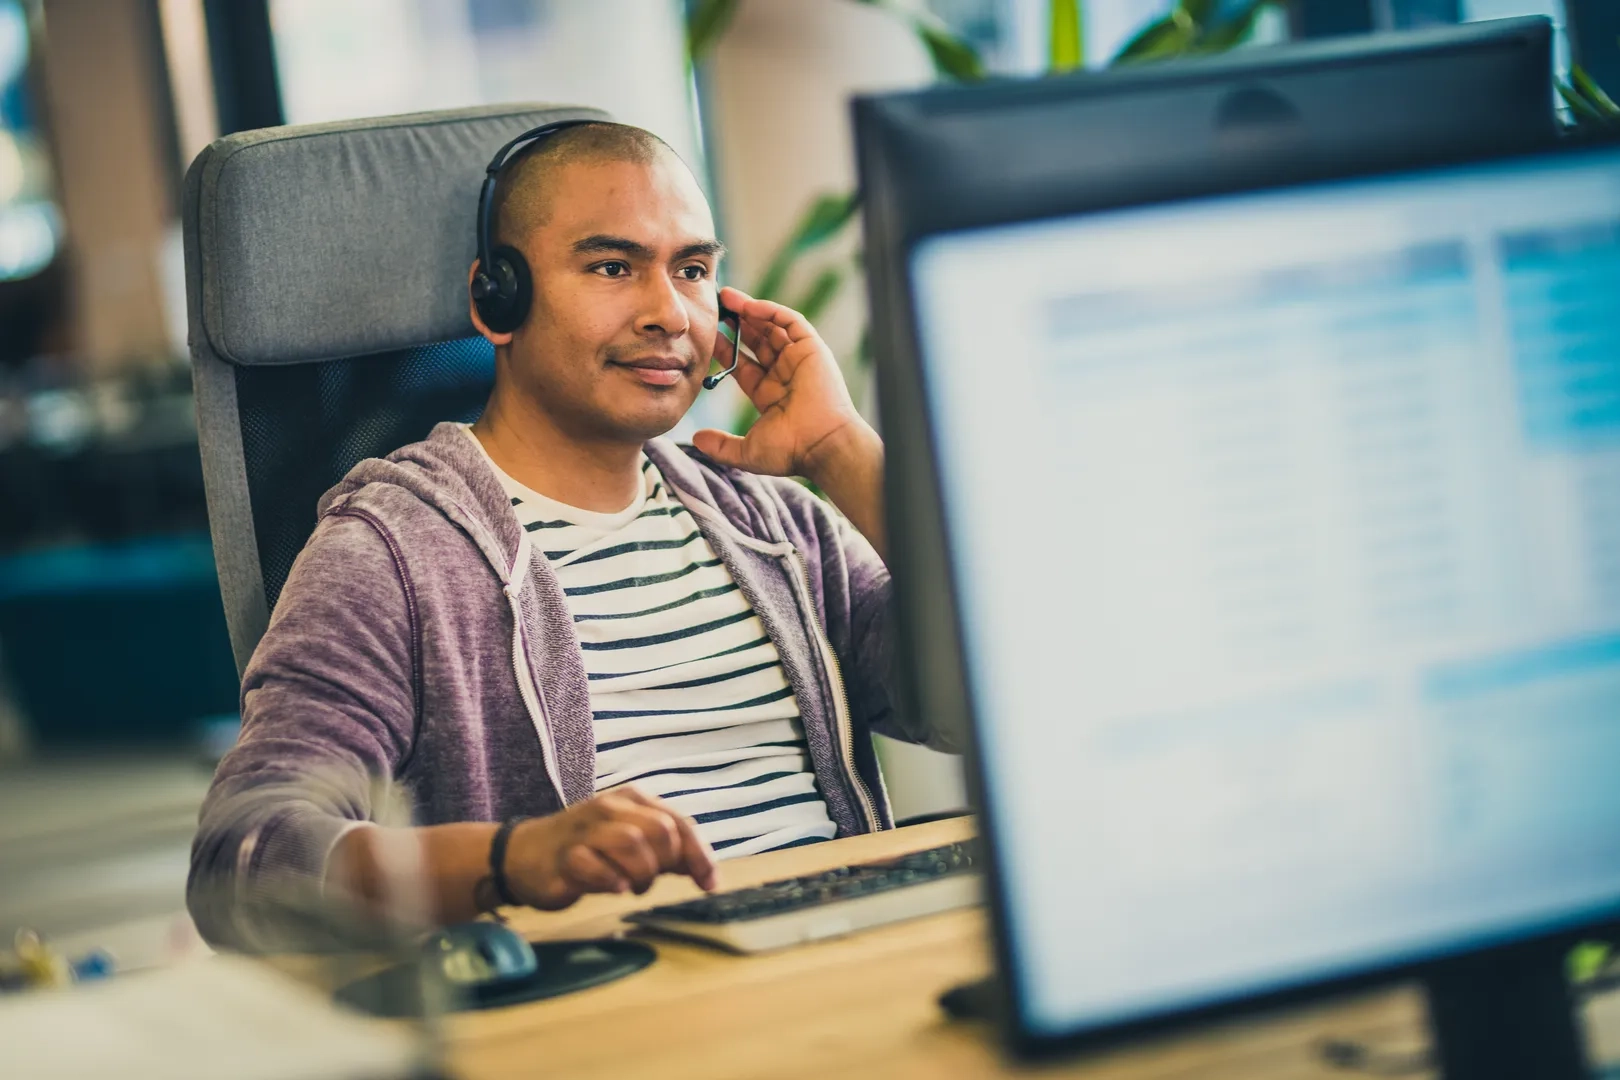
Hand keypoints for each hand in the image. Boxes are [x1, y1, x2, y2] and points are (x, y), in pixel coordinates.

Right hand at [503, 787, 718, 909]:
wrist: (524, 854)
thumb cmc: (587, 848)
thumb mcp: (630, 842)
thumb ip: (665, 851)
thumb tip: (703, 870)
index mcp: (632, 800)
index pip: (679, 823)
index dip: (699, 855)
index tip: (709, 884)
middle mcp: (610, 808)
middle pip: (661, 831)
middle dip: (665, 864)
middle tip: (651, 880)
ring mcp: (585, 830)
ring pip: (632, 843)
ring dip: (641, 874)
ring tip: (631, 886)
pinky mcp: (564, 856)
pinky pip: (594, 866)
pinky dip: (610, 881)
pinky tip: (612, 888)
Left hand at [693, 286, 875, 485]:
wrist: (821, 445)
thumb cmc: (790, 451)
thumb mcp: (746, 452)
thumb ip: (721, 445)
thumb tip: (696, 438)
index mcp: (770, 394)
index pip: (743, 365)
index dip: (725, 349)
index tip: (707, 334)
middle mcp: (785, 374)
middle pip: (757, 341)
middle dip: (736, 323)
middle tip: (714, 307)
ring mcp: (799, 360)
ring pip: (772, 326)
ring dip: (750, 310)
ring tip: (726, 297)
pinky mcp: (813, 348)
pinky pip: (791, 321)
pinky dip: (771, 310)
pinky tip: (748, 305)